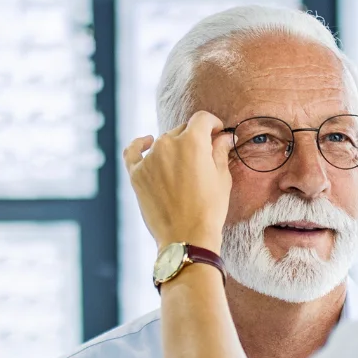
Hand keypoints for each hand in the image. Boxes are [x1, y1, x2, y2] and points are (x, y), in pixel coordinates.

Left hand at [124, 111, 237, 252]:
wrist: (186, 238)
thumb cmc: (209, 210)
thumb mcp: (222, 178)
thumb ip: (220, 151)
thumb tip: (224, 137)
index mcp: (192, 141)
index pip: (202, 119)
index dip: (213, 124)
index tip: (217, 133)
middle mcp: (167, 144)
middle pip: (182, 130)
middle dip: (195, 139)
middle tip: (203, 156)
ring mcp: (149, 159)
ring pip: (163, 142)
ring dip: (173, 148)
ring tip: (182, 166)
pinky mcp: (136, 174)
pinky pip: (133, 151)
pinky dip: (139, 144)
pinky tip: (146, 141)